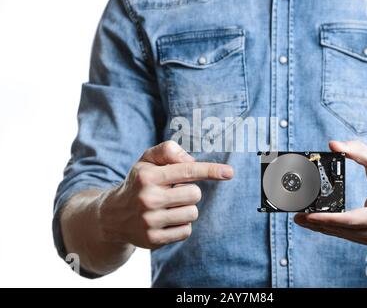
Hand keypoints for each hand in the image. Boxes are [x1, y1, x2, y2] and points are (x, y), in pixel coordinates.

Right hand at [98, 141, 233, 249]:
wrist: (113, 216)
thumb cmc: (139, 182)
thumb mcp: (147, 160)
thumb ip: (168, 150)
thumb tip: (192, 161)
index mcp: (147, 176)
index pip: (187, 171)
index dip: (210, 170)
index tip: (229, 172)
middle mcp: (147, 199)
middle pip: (195, 194)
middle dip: (190, 192)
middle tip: (174, 192)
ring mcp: (149, 221)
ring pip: (192, 213)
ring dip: (185, 209)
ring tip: (168, 206)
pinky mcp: (153, 240)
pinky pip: (186, 231)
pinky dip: (181, 225)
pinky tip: (166, 220)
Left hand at [294, 140, 366, 249]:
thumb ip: (356, 150)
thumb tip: (333, 144)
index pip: (351, 220)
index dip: (327, 219)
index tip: (308, 215)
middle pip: (346, 230)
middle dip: (319, 224)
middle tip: (298, 217)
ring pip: (347, 236)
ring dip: (324, 228)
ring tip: (303, 220)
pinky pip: (352, 236)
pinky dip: (335, 229)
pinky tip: (320, 224)